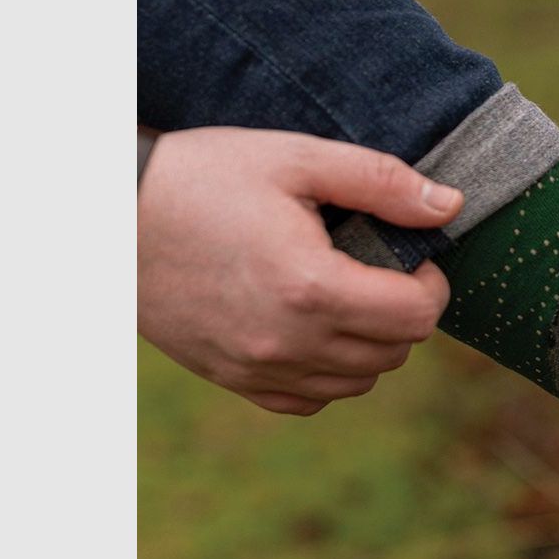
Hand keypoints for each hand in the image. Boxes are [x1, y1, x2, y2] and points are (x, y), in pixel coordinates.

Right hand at [138, 126, 463, 414]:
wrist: (108, 216)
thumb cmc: (204, 177)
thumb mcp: (296, 159)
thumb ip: (382, 182)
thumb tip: (450, 207)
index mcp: (311, 287)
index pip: (418, 316)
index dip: (432, 284)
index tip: (413, 255)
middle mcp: (288, 341)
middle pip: (395, 352)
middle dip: (405, 310)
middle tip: (382, 267)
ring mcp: (257, 368)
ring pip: (358, 381)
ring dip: (372, 342)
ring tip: (349, 293)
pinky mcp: (232, 379)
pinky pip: (310, 399)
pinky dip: (329, 371)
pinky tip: (315, 326)